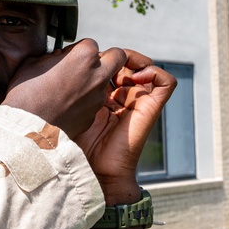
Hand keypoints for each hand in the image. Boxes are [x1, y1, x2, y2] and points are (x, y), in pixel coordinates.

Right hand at [2, 39, 126, 138]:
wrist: (26, 127)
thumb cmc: (25, 92)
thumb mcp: (34, 62)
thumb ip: (52, 56)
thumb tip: (58, 57)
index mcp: (84, 55)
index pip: (91, 44)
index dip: (78, 51)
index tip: (67, 58)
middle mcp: (97, 74)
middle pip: (116, 57)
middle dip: (106, 59)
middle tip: (87, 66)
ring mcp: (97, 97)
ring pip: (104, 82)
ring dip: (93, 82)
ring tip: (69, 90)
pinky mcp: (93, 116)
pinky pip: (93, 103)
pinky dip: (84, 102)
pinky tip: (66, 106)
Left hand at [73, 50, 176, 202]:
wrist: (96, 170)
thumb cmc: (78, 145)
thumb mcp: (71, 109)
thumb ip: (72, 91)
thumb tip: (62, 67)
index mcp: (106, 97)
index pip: (110, 66)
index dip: (101, 59)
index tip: (85, 63)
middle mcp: (124, 97)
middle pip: (127, 63)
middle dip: (115, 58)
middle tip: (100, 64)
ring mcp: (139, 102)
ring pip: (147, 67)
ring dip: (134, 61)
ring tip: (118, 68)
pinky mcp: (152, 109)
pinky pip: (166, 82)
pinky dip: (155, 72)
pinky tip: (134, 77)